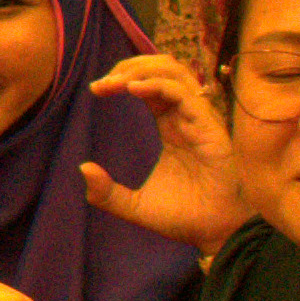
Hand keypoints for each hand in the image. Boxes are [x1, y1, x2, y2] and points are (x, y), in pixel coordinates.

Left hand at [76, 53, 249, 247]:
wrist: (216, 234)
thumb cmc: (185, 217)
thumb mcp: (135, 206)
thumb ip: (107, 193)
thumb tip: (83, 169)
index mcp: (171, 126)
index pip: (148, 85)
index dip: (123, 79)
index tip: (96, 89)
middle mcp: (186, 117)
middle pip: (162, 68)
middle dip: (130, 66)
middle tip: (103, 82)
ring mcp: (199, 120)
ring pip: (176, 73)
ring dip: (142, 69)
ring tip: (116, 81)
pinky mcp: (210, 128)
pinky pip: (185, 95)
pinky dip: (158, 85)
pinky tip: (134, 90)